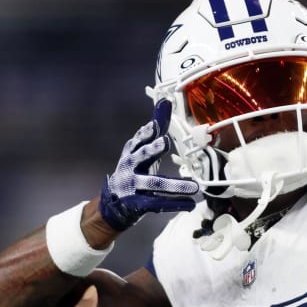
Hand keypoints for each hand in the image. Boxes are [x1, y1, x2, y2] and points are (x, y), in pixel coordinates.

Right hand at [99, 99, 198, 230]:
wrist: (113, 205)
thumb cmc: (133, 171)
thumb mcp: (141, 150)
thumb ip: (155, 130)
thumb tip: (164, 102)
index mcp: (131, 153)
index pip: (137, 141)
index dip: (145, 133)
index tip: (153, 125)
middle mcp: (129, 168)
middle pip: (141, 157)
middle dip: (152, 150)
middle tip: (164, 143)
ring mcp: (132, 187)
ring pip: (154, 184)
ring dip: (175, 185)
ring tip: (194, 187)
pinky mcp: (138, 204)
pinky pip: (159, 203)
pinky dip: (176, 204)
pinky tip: (190, 204)